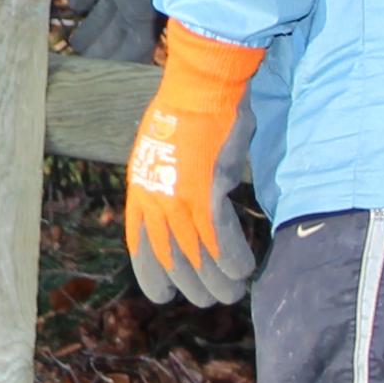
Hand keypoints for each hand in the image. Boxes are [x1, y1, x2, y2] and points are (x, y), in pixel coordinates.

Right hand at [20, 0, 166, 63]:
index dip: (79, 0)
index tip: (70, 10)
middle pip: (100, 20)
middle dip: (87, 33)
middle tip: (72, 47)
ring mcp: (136, 11)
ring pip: (111, 38)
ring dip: (96, 52)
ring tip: (79, 66)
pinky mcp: (146, 29)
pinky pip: (129, 53)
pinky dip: (115, 63)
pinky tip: (99, 74)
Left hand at [124, 24, 263, 308]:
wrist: (202, 83)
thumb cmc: (188, 111)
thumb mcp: (164, 151)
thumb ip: (168, 182)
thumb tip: (181, 202)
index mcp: (140, 190)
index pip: (139, 245)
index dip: (151, 274)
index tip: (164, 295)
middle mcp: (155, 198)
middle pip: (170, 257)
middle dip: (192, 285)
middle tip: (211, 299)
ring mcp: (180, 195)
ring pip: (197, 254)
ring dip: (217, 280)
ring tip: (233, 293)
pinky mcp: (208, 189)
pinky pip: (220, 237)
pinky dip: (232, 259)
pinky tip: (243, 272)